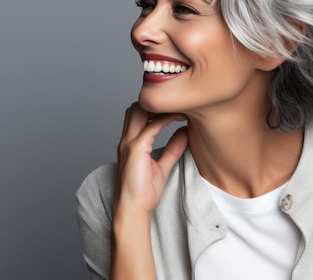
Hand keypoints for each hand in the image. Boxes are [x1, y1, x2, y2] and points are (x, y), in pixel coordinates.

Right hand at [113, 102, 187, 217]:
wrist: (132, 210)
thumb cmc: (143, 193)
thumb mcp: (162, 166)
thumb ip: (173, 149)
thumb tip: (185, 133)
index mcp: (130, 143)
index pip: (138, 115)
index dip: (155, 107)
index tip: (175, 106)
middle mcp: (126, 140)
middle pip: (136, 108)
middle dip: (155, 102)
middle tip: (177, 102)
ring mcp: (129, 143)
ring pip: (139, 111)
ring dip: (159, 107)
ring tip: (179, 107)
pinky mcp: (136, 150)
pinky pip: (151, 127)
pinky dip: (165, 119)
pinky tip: (179, 118)